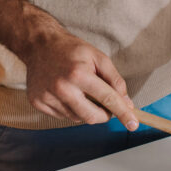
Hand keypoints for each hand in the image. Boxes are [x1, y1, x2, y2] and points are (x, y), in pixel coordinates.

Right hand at [21, 29, 138, 129]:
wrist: (39, 45)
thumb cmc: (71, 50)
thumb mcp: (98, 57)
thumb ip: (115, 79)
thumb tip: (126, 103)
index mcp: (78, 74)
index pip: (107, 99)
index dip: (123, 113)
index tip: (133, 124)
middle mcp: (61, 88)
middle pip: (92, 117)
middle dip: (104, 115)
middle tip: (106, 105)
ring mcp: (47, 97)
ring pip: (77, 118)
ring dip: (86, 110)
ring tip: (80, 91)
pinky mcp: (38, 102)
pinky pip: (62, 116)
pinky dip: (70, 109)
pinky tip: (66, 93)